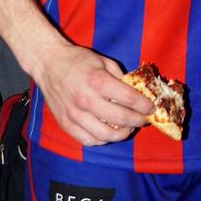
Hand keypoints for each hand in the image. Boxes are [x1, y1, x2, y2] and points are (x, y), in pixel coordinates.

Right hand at [33, 44, 154, 146]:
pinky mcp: (66, 124)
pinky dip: (102, 140)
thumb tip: (135, 92)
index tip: (151, 108)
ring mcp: (75, 115)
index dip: (144, 106)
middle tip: (143, 119)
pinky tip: (108, 134)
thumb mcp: (103, 61)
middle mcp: (87, 100)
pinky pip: (88, 140)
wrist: (48, 63)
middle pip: (121, 119)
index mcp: (98, 81)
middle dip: (138, 121)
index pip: (129, 99)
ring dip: (122, 134)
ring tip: (128, 128)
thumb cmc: (77, 60)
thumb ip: (120, 77)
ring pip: (106, 135)